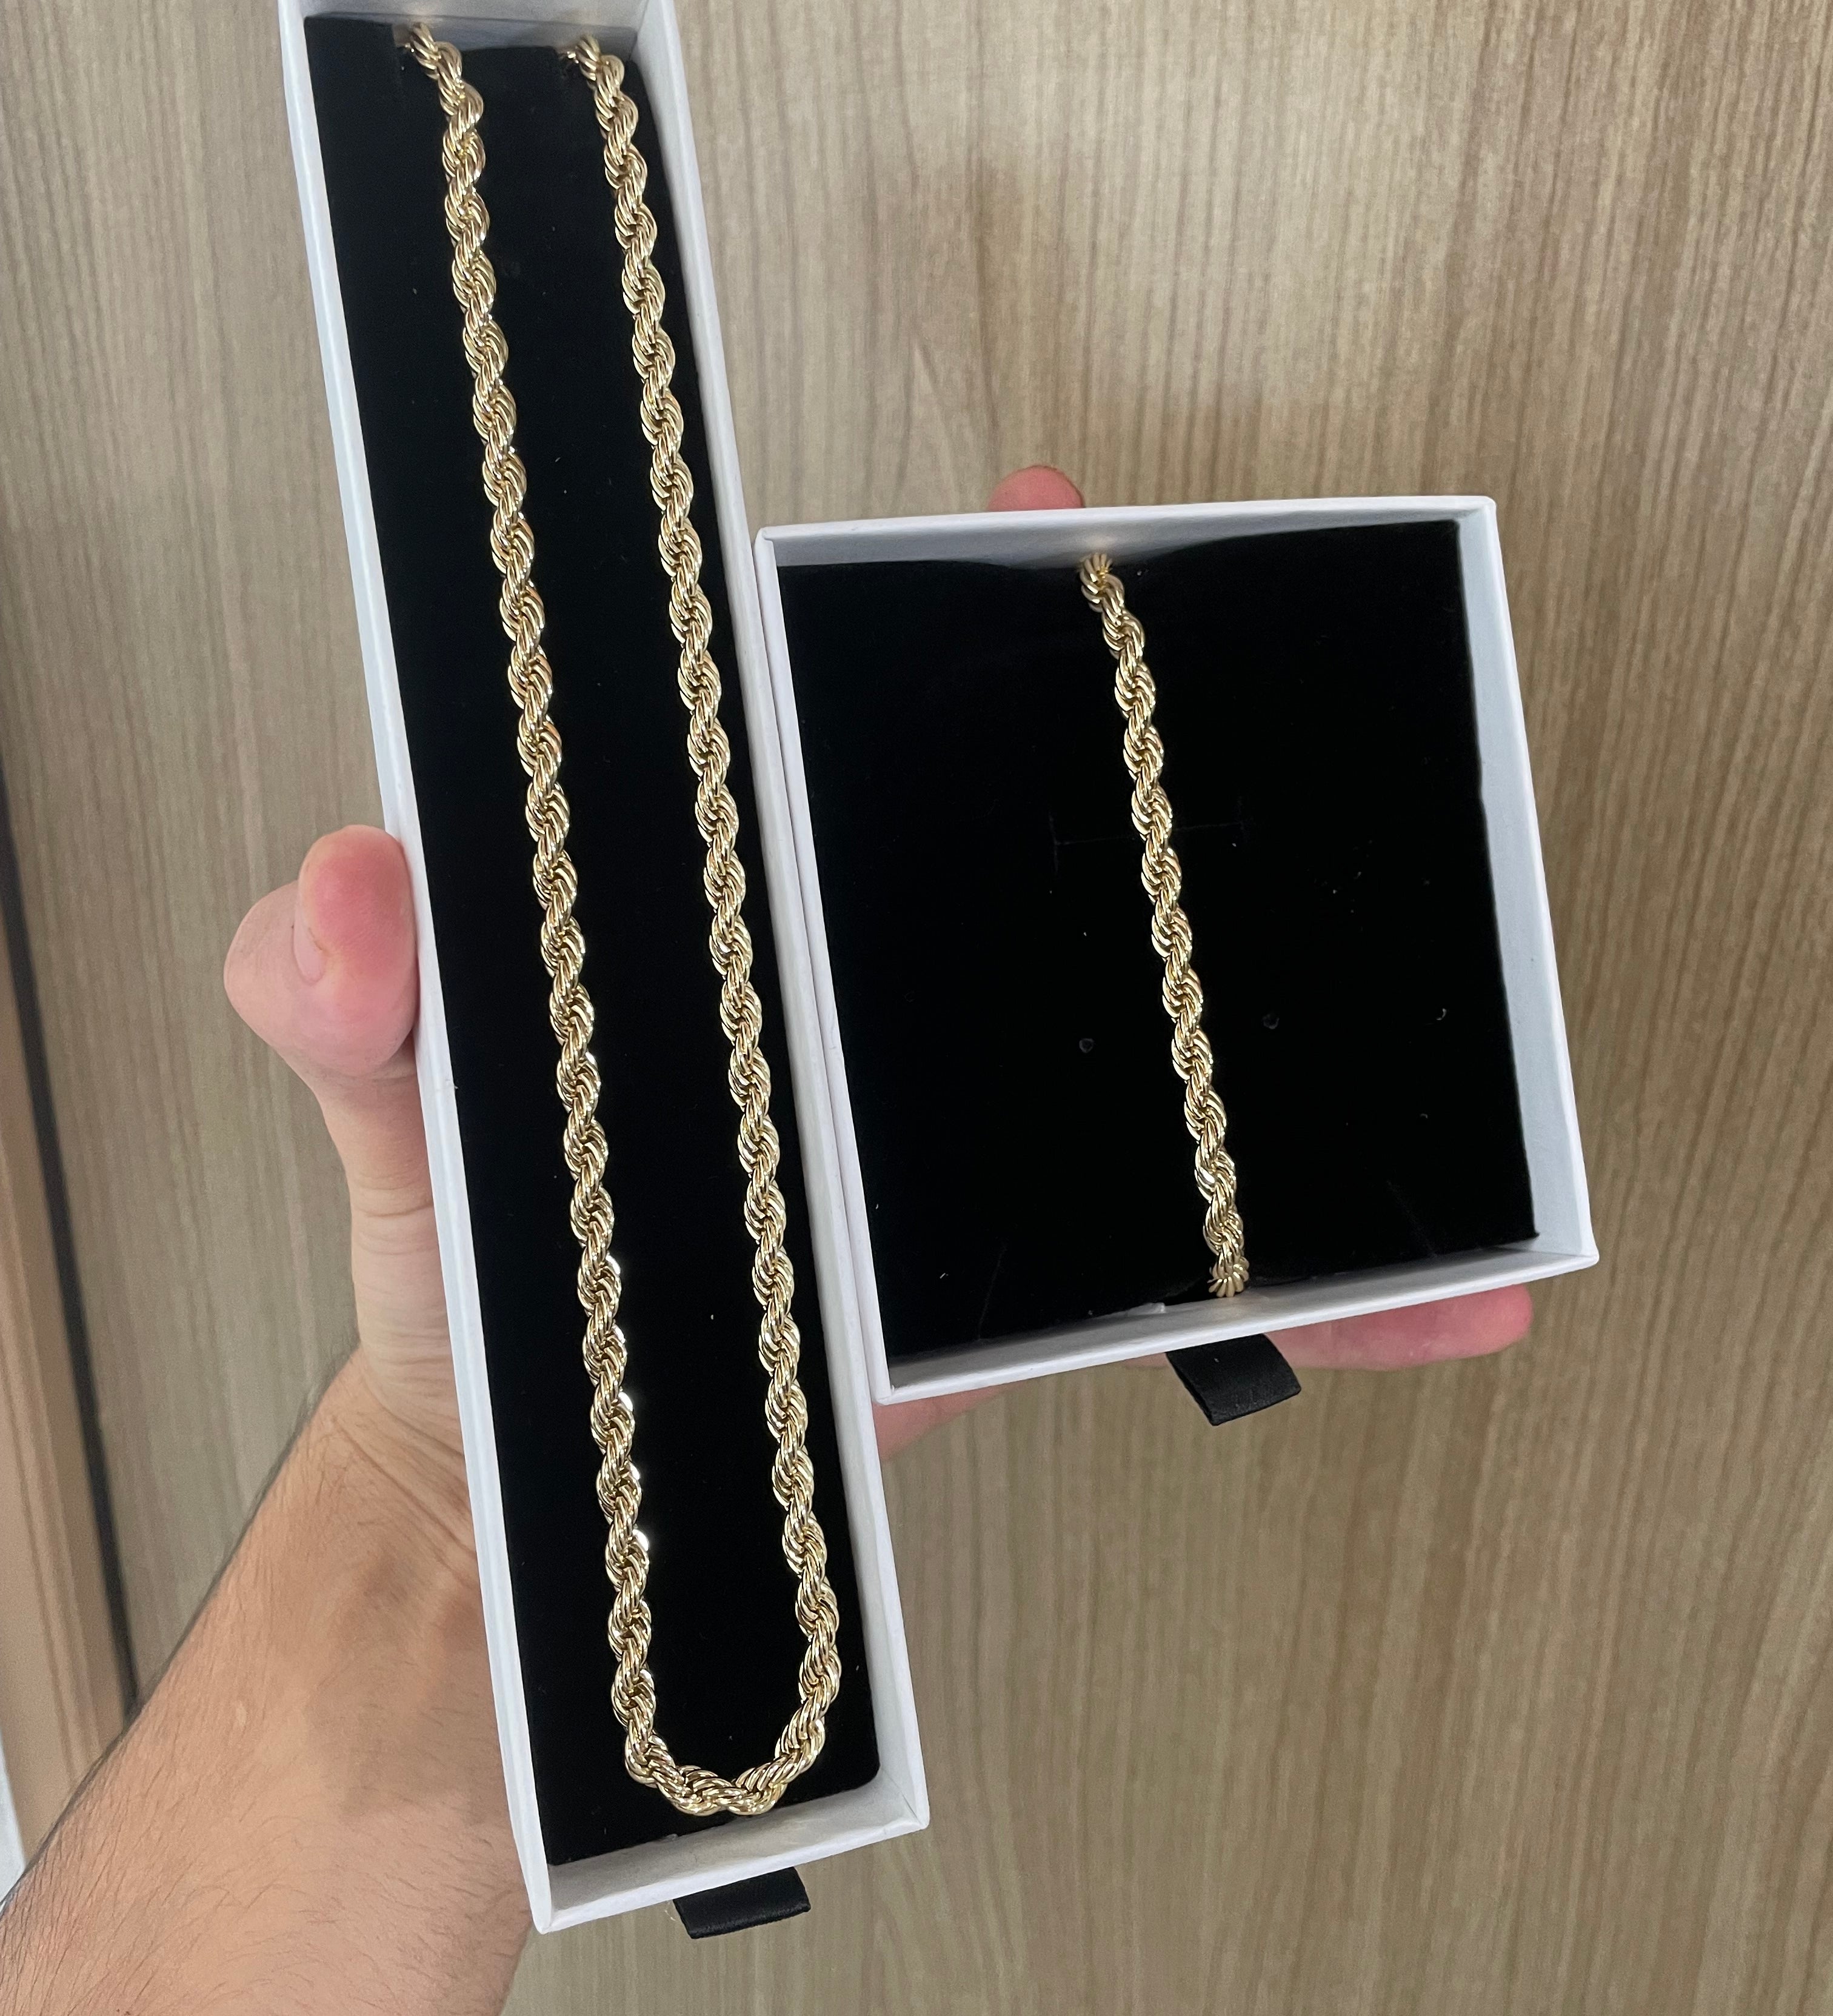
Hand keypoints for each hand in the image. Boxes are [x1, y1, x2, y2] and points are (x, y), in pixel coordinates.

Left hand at [225, 465, 1529, 1477]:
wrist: (549, 1478)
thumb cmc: (471, 1261)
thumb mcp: (390, 1100)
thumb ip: (334, 993)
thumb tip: (354, 892)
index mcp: (742, 894)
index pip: (848, 706)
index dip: (953, 606)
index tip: (1044, 526)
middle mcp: (873, 979)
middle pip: (1053, 850)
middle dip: (1181, 793)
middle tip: (1299, 750)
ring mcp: (968, 1126)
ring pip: (1163, 1052)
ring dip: (1302, 1057)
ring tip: (1453, 1075)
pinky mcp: (1025, 1271)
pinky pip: (1195, 1265)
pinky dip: (1321, 1288)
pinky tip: (1438, 1301)